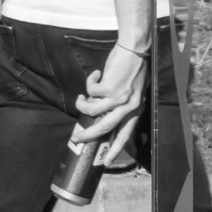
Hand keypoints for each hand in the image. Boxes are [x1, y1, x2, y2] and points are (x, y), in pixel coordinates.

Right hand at [73, 44, 147, 165]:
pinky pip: (90, 92)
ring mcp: (119, 97)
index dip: (115, 149)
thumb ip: (123, 106)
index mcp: (136, 110)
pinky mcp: (109, 86)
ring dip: (81, 105)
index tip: (106, 162)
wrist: (135, 48)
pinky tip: (95, 76)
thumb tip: (103, 117)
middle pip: (104, 128)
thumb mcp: (133, 92)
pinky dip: (88, 84)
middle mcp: (129, 106)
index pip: (125, 134)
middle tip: (76, 139)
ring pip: (92, 111)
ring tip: (80, 99)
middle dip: (87, 135)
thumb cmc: (133, 69)